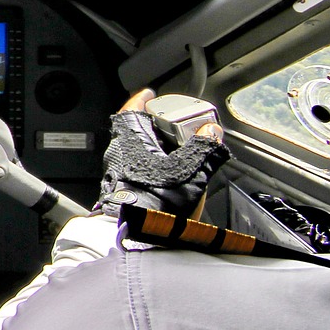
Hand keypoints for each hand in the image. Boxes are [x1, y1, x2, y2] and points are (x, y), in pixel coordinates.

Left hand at [95, 88, 228, 217]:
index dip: (142, 100)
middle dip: (157, 127)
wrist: (135, 235)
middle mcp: (118, 152)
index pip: (131, 109)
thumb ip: (204, 149)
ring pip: (136, 151)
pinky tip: (170, 177)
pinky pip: (137, 169)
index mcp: (129, 138)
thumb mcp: (191, 170)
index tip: (151, 94)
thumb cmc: (157, 200)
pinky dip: (153, 166)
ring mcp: (117, 172)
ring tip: (180, 153)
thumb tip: (212, 132)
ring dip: (156, 149)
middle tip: (177, 127)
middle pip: (135, 130)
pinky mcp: (120, 190)